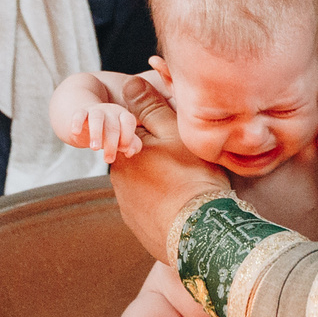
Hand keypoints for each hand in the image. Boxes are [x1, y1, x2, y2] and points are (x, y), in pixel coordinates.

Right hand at [64, 101, 144, 162]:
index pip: (128, 122)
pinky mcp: (81, 112)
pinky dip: (77, 123)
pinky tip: (76, 132)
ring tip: (95, 148)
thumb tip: (130, 152)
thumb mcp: (122, 138)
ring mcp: (95, 110)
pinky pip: (79, 115)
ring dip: (96, 133)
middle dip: (111, 144)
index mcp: (123, 115)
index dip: (127, 136)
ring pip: (97, 118)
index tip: (122, 150)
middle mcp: (110, 111)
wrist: (87, 122)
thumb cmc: (109, 133)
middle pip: (113, 125)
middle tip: (108, 160)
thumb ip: (132, 144)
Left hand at [107, 73, 231, 261]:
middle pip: (140, 160)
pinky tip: (183, 207)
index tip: (180, 141)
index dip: (160, 134)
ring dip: (161, 184)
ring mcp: (127, 207)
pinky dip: (163, 206)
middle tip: (189, 164)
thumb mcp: (174, 131)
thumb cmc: (190, 175)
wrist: (199, 232)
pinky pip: (150, 209)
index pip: (136, 135)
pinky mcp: (139, 228)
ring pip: (144, 185)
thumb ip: (150, 106)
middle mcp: (119, 180)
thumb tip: (128, 84)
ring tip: (189, 187)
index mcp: (125, 153)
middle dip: (159, 159)